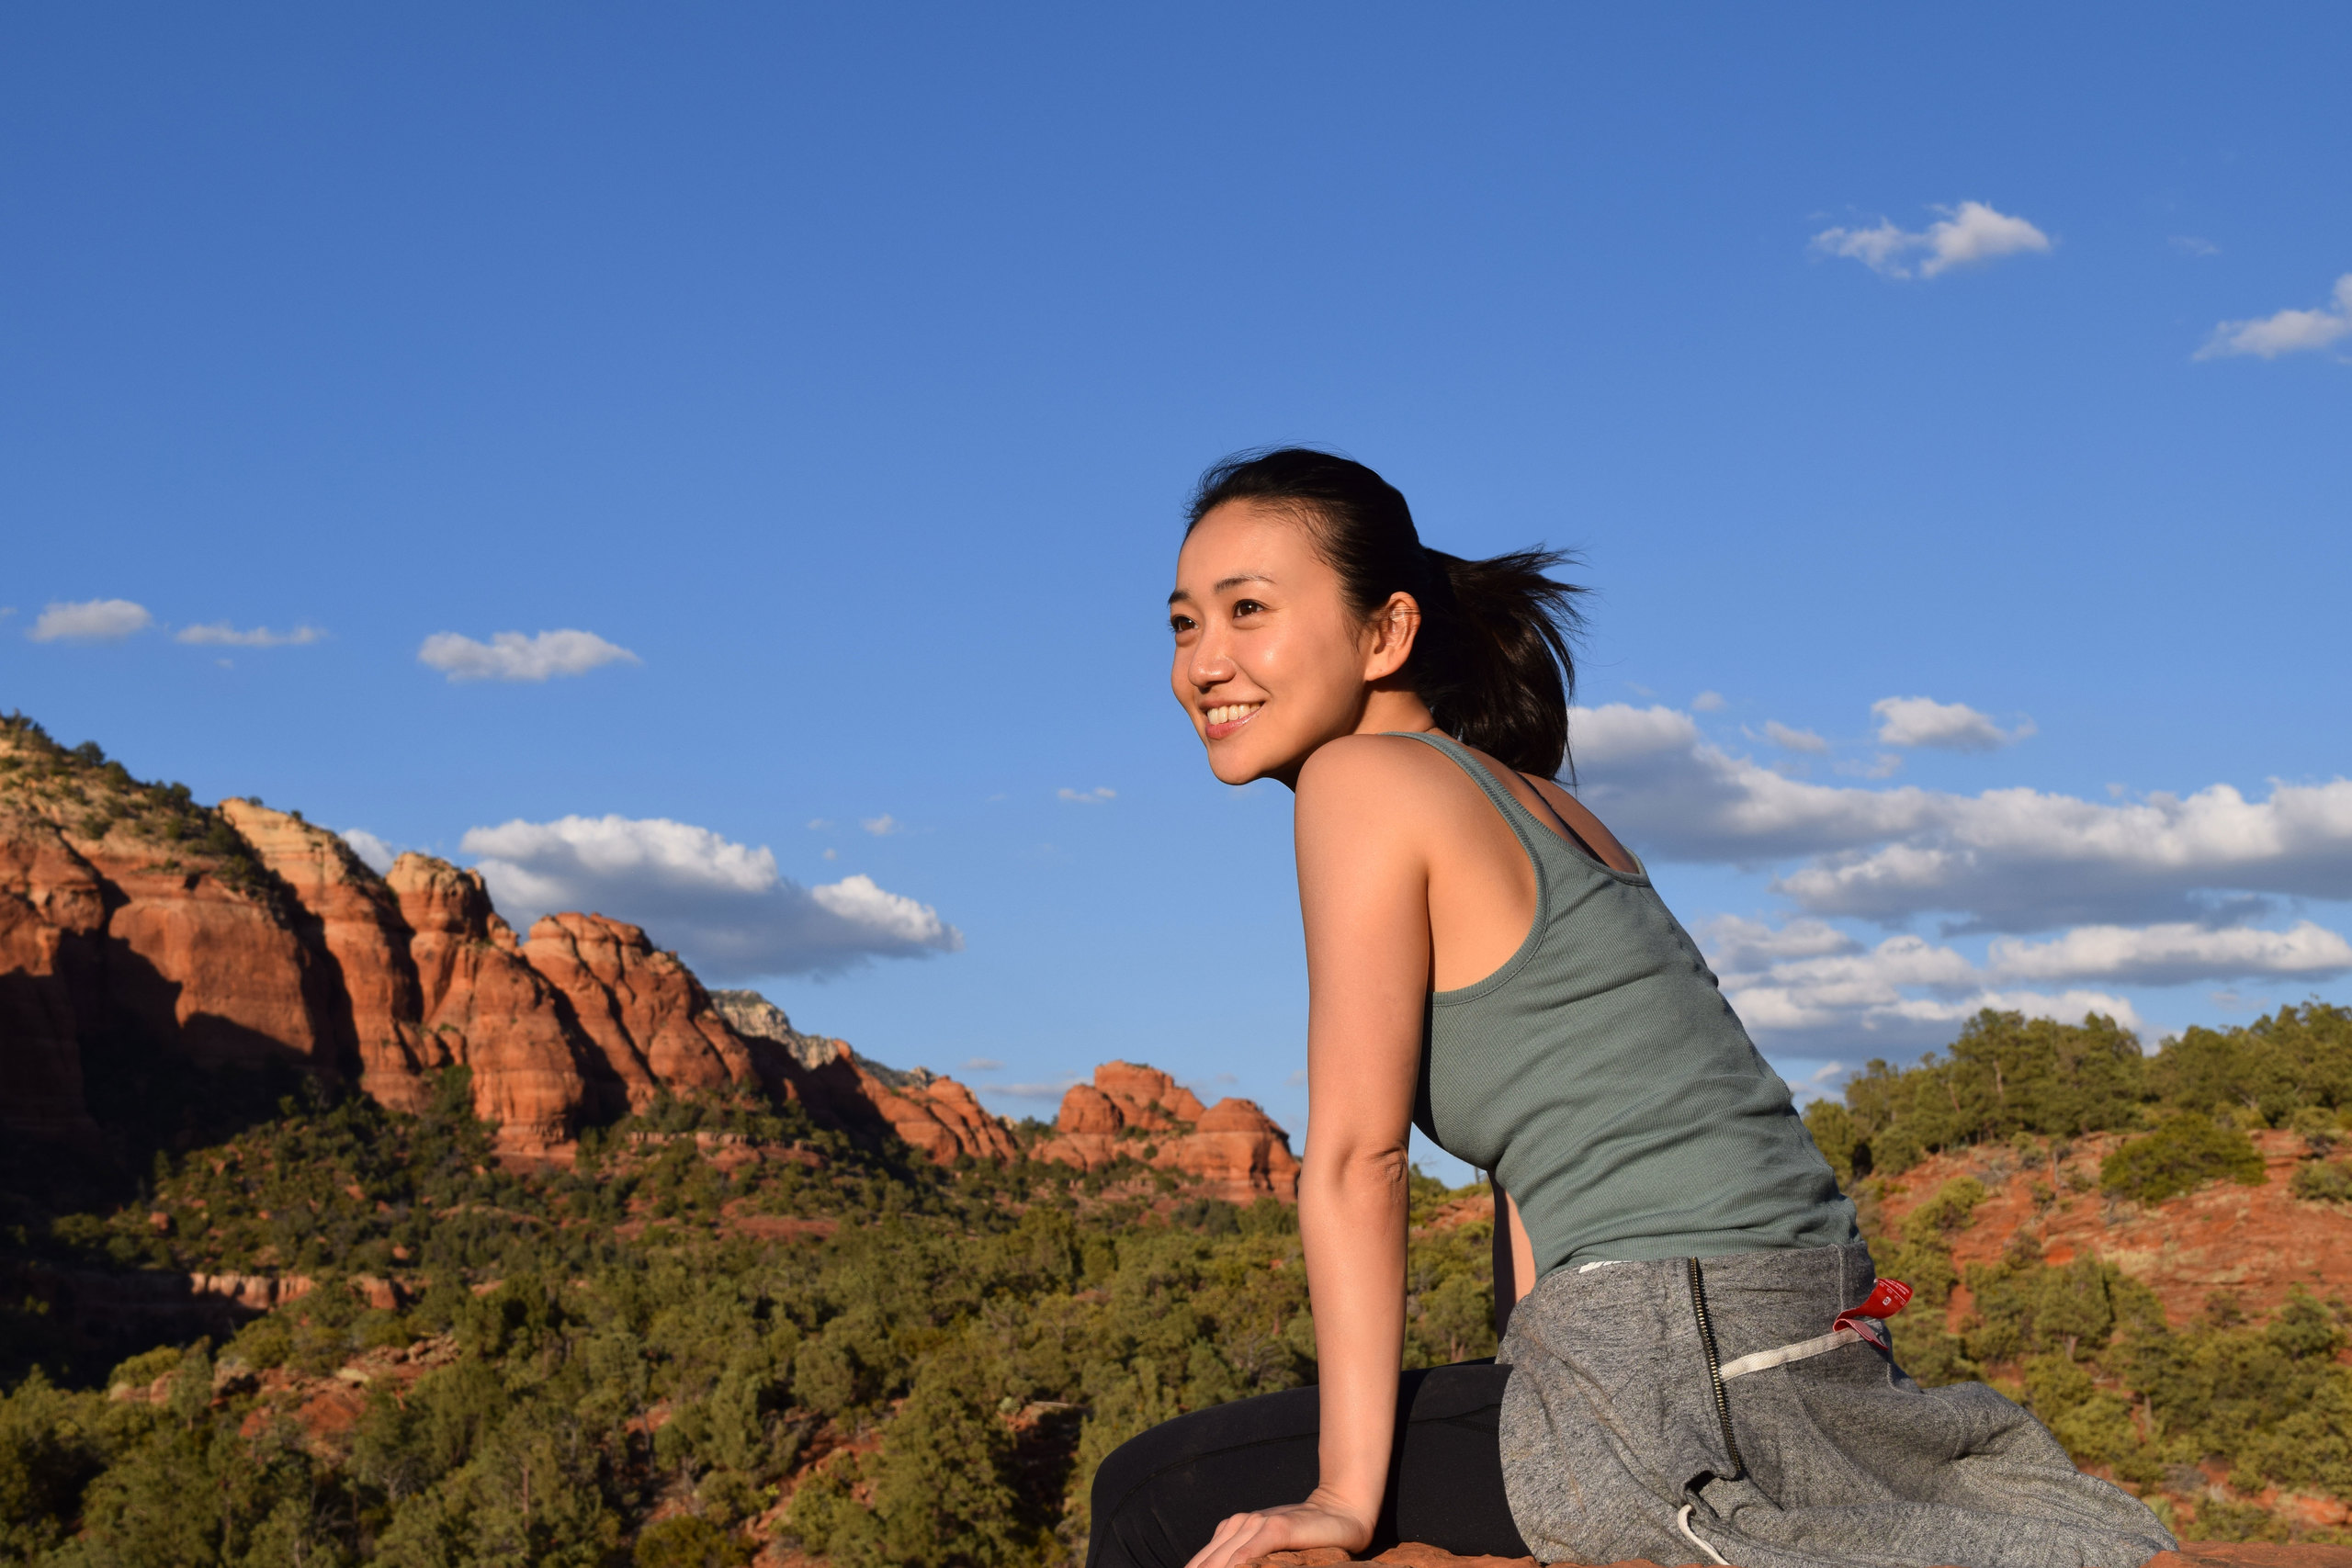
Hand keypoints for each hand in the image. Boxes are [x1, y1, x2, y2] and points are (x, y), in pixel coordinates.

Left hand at [1180, 1490, 1374, 1567]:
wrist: (1341, 1511)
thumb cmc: (1304, 1537)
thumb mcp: (1267, 1550)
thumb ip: (1247, 1561)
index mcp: (1231, 1531)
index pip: (1200, 1564)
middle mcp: (1239, 1524)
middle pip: (1207, 1565)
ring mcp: (1257, 1523)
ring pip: (1224, 1561)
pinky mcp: (1277, 1527)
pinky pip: (1249, 1553)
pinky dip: (1239, 1567)